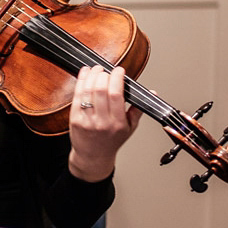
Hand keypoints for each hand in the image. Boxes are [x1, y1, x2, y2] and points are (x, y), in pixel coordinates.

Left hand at [68, 65, 141, 181]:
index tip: (119, 70)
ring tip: (95, 69)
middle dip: (103, 75)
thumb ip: (138, 109)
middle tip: (106, 70)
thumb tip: (152, 93)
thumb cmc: (111, 141)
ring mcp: (87, 120)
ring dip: (91, 76)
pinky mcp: (74, 119)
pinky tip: (84, 75)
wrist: (93, 157)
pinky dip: (80, 82)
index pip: (117, 94)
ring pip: (87, 92)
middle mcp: (102, 121)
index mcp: (118, 122)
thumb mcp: (130, 128)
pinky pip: (77, 97)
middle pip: (101, 90)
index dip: (117, 78)